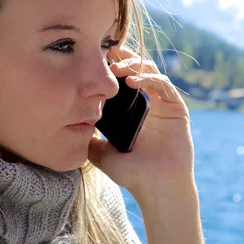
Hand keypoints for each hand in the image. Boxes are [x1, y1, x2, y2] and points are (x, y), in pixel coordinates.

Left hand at [88, 45, 193, 199]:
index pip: (121, 78)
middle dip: (122, 58)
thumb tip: (66, 127)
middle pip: (136, 68)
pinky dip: (149, 79)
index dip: (110, 65)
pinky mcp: (176, 108)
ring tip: (117, 69)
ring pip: (150, 71)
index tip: (93, 59)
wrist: (156, 189)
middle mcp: (147, 102)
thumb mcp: (100, 153)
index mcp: (131, 109)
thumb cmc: (131, 174)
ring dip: (134, 65)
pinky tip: (133, 81)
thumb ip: (87, 138)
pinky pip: (164, 85)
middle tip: (105, 54)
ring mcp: (163, 104)